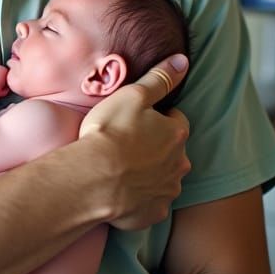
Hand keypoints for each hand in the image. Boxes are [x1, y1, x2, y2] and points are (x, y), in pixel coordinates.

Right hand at [79, 55, 190, 230]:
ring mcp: (167, 190)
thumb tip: (182, 60)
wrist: (92, 179)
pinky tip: (122, 193)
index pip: (176, 120)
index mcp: (176, 133)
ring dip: (150, 173)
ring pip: (164, 177)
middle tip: (128, 145)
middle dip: (157, 148)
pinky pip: (151, 204)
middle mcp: (179, 163)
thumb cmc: (110, 134)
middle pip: (173, 151)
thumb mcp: (133, 95)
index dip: (157, 118)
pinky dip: (141, 198)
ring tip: (123, 169)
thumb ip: (159, 78)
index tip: (137, 121)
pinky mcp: (153, 213)